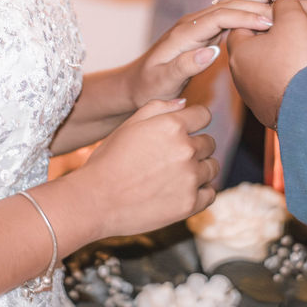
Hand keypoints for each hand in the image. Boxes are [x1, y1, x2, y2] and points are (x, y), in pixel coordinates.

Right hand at [80, 99, 218, 236]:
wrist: (95, 201)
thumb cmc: (108, 161)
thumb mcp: (128, 125)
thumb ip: (157, 108)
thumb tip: (184, 103)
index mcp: (172, 126)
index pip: (204, 115)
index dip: (195, 122)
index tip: (186, 132)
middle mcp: (186, 149)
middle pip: (209, 143)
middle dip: (195, 147)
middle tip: (172, 159)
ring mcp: (190, 178)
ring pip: (212, 167)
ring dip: (199, 169)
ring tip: (176, 176)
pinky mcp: (190, 204)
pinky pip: (210, 193)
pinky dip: (200, 192)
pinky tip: (182, 191)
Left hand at [128, 0, 290, 105]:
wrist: (134, 85)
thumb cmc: (148, 88)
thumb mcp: (163, 82)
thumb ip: (185, 66)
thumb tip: (211, 51)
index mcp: (184, 32)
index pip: (221, 16)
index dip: (247, 16)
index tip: (271, 20)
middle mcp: (192, 22)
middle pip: (231, 3)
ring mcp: (199, 24)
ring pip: (233, 4)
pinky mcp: (205, 30)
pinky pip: (232, 14)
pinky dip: (253, 8)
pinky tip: (271, 6)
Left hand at [227, 0, 306, 128]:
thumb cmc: (300, 61)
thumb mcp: (293, 19)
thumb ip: (283, 3)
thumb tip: (279, 1)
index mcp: (238, 52)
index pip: (243, 23)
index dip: (264, 15)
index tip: (284, 16)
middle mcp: (239, 77)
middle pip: (253, 47)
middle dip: (271, 38)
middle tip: (294, 34)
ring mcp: (252, 97)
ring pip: (264, 68)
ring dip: (279, 59)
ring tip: (301, 54)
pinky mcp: (267, 111)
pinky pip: (275, 88)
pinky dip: (286, 79)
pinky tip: (302, 77)